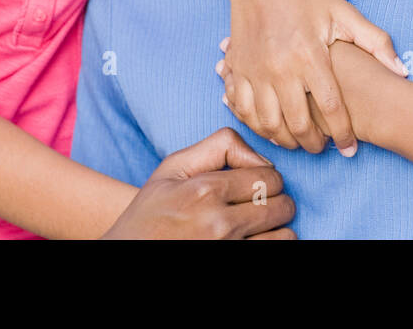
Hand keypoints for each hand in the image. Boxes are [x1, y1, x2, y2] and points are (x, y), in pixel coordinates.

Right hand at [103, 127, 294, 238]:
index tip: (255, 185)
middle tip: (259, 205)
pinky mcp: (232, 265)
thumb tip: (261, 158)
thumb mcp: (173, 167)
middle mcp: (218, 224)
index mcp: (205, 191)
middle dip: (276, 202)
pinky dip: (270, 245)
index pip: (270, 177)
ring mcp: (227, 249)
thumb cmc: (151, 211)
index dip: (268, 179)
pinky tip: (252, 240)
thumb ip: (220, 146)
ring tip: (257, 226)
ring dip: (276, 228)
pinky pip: (275, 253)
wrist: (127, 251)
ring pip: (285, 236)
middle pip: (282, 206)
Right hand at [219, 40, 389, 143]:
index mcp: (311, 56)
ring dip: (284, 140)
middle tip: (323, 147)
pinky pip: (241, 109)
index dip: (343, 134)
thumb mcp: (344, 13)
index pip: (332, 108)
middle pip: (299, 124)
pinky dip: (254, 124)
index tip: (350, 148)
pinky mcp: (236, 67)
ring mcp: (254, 69)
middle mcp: (280, 67)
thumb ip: (376, 42)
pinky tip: (268, 126)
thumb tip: (402, 71)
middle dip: (313, 144)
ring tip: (298, 141)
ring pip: (267, 124)